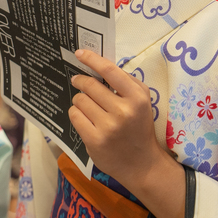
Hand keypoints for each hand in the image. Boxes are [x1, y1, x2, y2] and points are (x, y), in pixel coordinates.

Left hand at [68, 50, 187, 217]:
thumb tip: (99, 65)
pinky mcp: (95, 140)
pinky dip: (77, 114)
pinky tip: (85, 119)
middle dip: (81, 82)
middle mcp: (123, 111)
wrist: (142, 164)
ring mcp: (108, 127)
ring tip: (87, 106)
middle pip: (90, 85)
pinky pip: (75, 116)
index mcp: (137, 98)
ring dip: (79, 100)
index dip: (92, 59)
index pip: (110, 71)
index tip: (79, 53)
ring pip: (79, 100)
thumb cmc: (139, 128)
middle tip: (79, 81)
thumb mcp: (142, 102)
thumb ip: (125, 83)